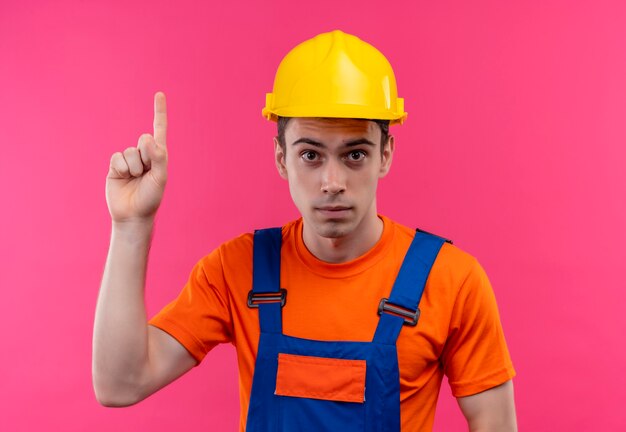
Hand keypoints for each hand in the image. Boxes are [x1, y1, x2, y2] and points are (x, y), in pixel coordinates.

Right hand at [106, 92, 167, 223]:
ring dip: (134, 167)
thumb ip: (158, 157)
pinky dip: (122, 169)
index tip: (159, 94)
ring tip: (136, 180)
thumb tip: (148, 138)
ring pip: (130, 152)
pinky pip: (117, 158)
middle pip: (144, 140)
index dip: (159, 111)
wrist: (132, 214)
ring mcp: (129, 159)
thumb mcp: (160, 178)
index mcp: (159, 155)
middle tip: (146, 174)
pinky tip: (124, 179)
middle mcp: (144, 154)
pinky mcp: (115, 166)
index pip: (159, 129)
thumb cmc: (150, 198)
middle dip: (146, 157)